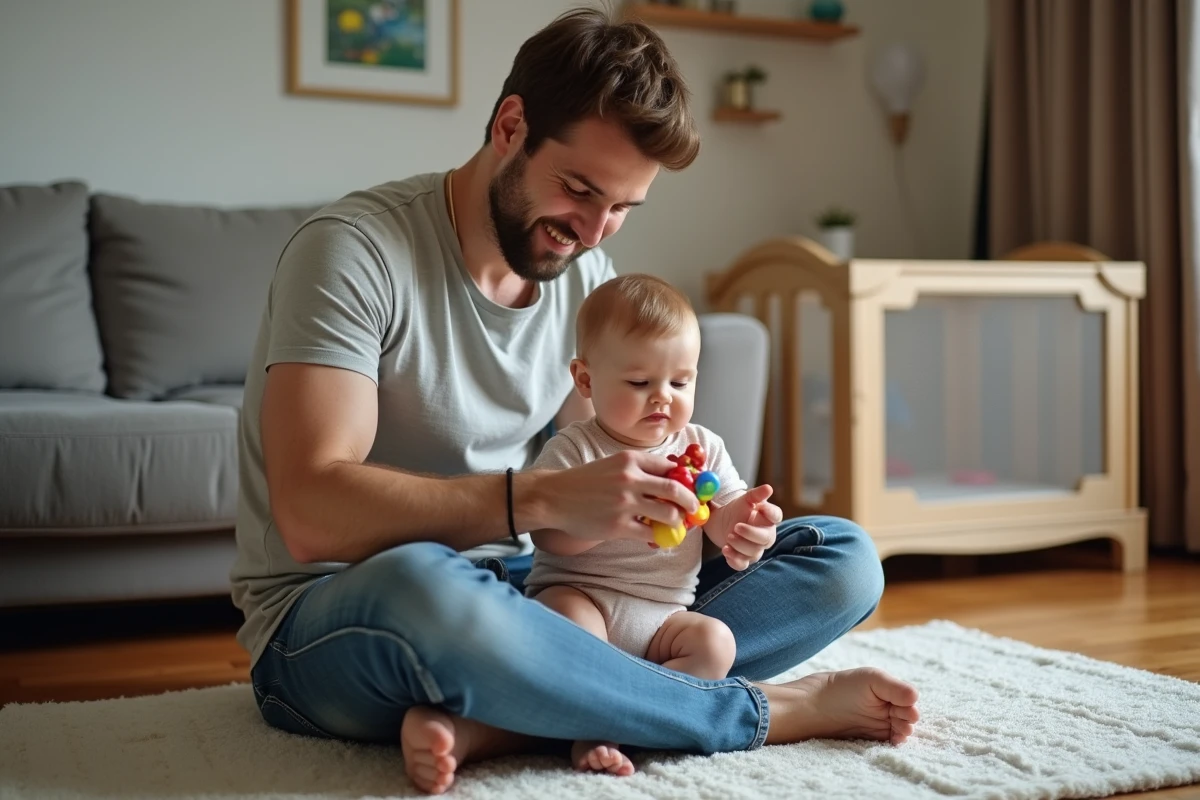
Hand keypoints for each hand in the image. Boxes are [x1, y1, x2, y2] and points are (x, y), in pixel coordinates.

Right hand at [532, 450, 699, 541]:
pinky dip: (659, 537)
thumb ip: (639, 470)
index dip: (686, 479)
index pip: (671, 467)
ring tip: (676, 525)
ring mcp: (624, 502)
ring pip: (667, 514)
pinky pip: (650, 533)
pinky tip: (658, 538)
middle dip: (690, 502)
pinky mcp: (618, 525)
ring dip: (677, 522)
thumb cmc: (585, 481)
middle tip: (693, 509)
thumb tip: (671, 479)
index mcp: (630, 459)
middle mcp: (630, 478)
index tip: (692, 488)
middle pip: (675, 490)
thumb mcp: (613, 464)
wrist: (554, 497)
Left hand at [706, 484, 781, 570]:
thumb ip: (756, 495)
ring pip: (754, 552)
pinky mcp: (742, 559)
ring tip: (728, 536)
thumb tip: (768, 488)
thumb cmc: (736, 509)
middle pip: (766, 539)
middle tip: (736, 526)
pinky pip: (742, 565)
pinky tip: (725, 550)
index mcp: (768, 518)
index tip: (761, 507)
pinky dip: (734, 560)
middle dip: (751, 534)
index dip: (771, 513)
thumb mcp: (744, 500)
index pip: (776, 516)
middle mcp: (765, 535)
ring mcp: (755, 549)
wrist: (719, 521)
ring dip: (740, 545)